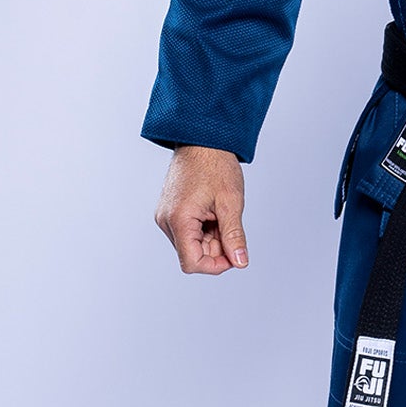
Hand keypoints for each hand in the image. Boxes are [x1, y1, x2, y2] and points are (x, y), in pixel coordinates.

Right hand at [155, 146, 248, 273]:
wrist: (202, 140)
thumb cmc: (215, 165)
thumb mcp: (230, 203)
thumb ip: (234, 236)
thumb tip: (240, 262)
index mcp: (178, 220)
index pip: (192, 262)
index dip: (215, 265)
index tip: (233, 255)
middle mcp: (166, 221)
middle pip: (192, 254)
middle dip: (216, 248)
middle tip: (231, 226)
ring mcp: (165, 216)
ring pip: (190, 244)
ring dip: (210, 238)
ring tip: (221, 214)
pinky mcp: (169, 211)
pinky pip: (187, 232)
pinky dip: (204, 229)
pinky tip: (213, 212)